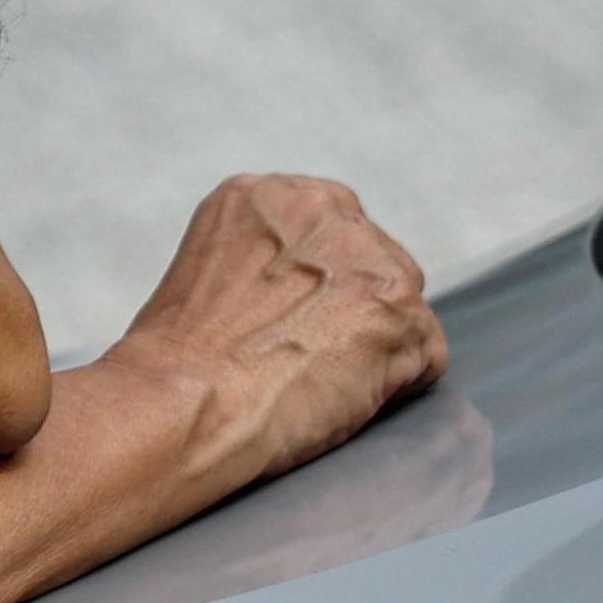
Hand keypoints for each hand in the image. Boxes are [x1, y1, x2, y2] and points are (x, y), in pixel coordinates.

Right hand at [99, 174, 446, 498]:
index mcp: (265, 195)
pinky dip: (396, 387)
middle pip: (371, 260)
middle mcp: (323, 211)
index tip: (289, 321)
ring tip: (315, 382)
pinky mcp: (401, 314)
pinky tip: (341, 400)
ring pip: (402, 306)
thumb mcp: (206, 273)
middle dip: (350, 311)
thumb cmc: (177, 368)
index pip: (325, 231)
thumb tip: (309, 297)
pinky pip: (425, 354)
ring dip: (373, 347)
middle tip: (302, 357)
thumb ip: (265, 260)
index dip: (314, 286)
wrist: (185, 407)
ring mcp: (369, 259)